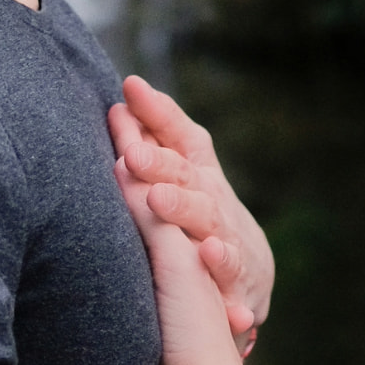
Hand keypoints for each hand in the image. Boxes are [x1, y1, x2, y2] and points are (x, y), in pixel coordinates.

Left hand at [108, 75, 273, 344]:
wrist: (248, 278)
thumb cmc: (200, 218)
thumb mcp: (182, 180)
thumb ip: (153, 149)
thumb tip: (116, 109)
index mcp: (198, 173)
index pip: (180, 135)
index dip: (158, 112)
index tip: (132, 86)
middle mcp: (214, 198)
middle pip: (185, 174)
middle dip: (159, 162)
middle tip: (132, 153)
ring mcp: (229, 236)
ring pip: (206, 218)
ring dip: (182, 207)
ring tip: (158, 198)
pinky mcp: (240, 278)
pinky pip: (231, 269)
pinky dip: (221, 261)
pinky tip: (208, 253)